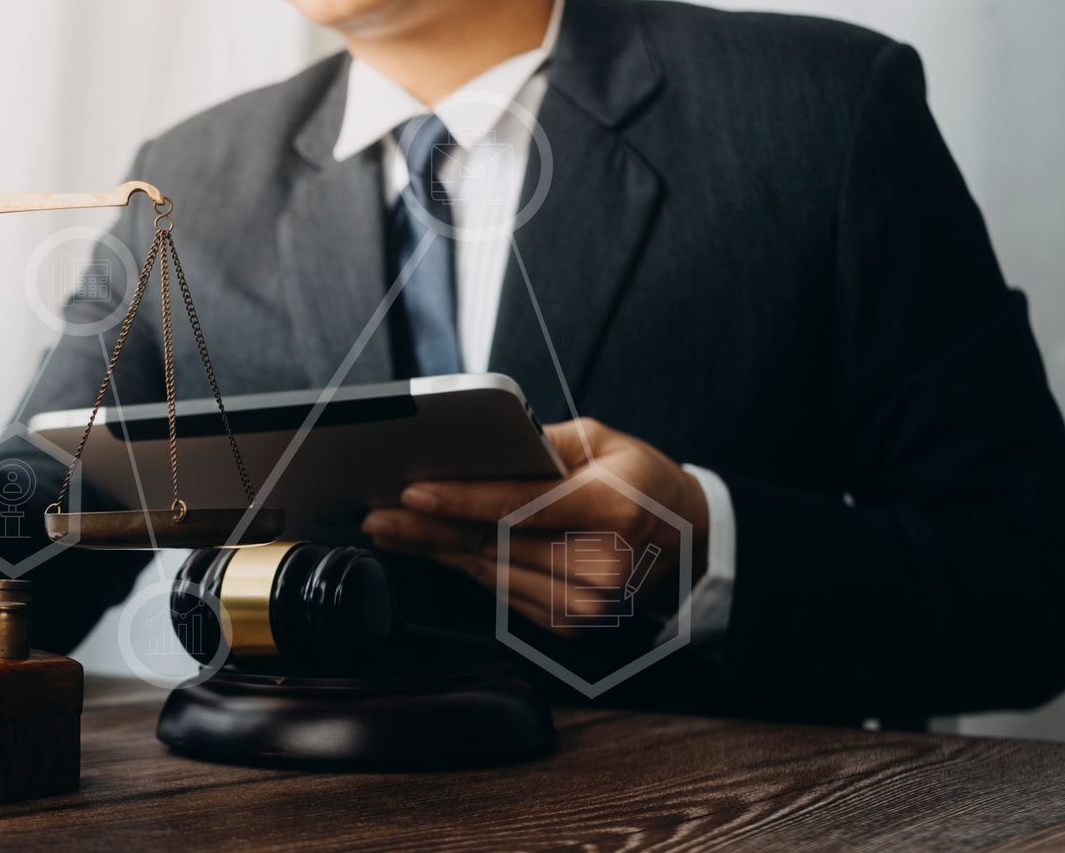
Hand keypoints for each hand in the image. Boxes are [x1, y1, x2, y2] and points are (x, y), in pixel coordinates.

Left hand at [361, 418, 709, 633]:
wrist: (686, 543)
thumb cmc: (639, 483)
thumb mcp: (604, 442)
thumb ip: (543, 443)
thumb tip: (479, 448)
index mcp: (612, 511)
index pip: (520, 506)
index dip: (461, 501)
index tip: (412, 493)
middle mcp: (600, 565)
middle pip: (494, 543)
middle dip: (427, 529)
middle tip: (378, 514)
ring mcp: (586, 603)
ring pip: (490, 571)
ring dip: (436, 552)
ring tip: (392, 530)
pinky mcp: (570, 623)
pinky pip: (502, 592)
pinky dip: (466, 568)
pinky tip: (436, 551)